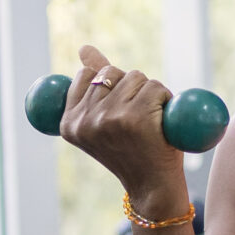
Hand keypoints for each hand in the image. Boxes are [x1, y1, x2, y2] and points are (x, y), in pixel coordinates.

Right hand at [58, 46, 187, 220]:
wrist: (152, 186)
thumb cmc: (131, 151)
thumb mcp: (104, 119)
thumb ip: (93, 84)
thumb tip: (84, 48)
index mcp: (69, 123)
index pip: (86, 75)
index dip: (109, 87)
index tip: (118, 112)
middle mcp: (85, 121)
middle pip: (112, 73)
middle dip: (129, 88)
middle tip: (135, 120)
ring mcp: (109, 119)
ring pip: (136, 77)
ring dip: (149, 93)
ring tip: (149, 123)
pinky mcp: (136, 118)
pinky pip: (156, 87)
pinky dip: (166, 99)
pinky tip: (161, 124)